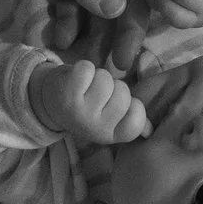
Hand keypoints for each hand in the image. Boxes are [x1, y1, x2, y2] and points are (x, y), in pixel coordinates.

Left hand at [29, 58, 149, 144]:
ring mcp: (80, 111)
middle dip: (114, 87)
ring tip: (87, 86)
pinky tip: (76, 79)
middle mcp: (96, 128)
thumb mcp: (110, 121)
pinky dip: (84, 67)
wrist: (52, 102)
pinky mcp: (67, 93)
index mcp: (111, 136)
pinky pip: (88, 69)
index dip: (132, 105)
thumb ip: (131, 122)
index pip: (137, 118)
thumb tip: (149, 131)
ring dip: (98, 76)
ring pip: (106, 79)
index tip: (117, 106)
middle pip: (123, 93)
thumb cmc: (90, 108)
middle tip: (98, 94)